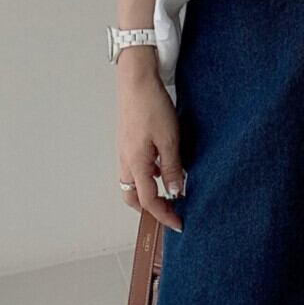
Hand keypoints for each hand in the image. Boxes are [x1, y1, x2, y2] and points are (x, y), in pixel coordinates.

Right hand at [117, 65, 185, 231]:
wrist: (137, 81)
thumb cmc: (151, 106)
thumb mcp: (169, 139)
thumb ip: (172, 168)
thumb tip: (175, 192)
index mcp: (135, 164)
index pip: (148, 201)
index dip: (164, 215)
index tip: (178, 224)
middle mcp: (126, 161)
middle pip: (133, 197)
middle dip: (149, 209)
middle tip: (169, 213)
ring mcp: (125, 152)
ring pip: (133, 182)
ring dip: (148, 191)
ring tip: (171, 190)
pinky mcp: (129, 142)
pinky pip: (135, 167)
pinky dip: (148, 174)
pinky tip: (164, 166)